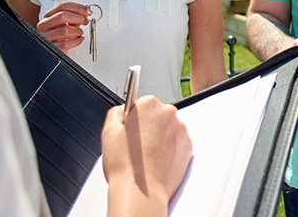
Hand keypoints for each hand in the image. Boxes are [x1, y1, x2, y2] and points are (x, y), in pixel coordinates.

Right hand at [37, 1, 89, 52]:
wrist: (52, 52)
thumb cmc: (59, 37)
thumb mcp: (65, 25)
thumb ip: (74, 17)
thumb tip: (86, 9)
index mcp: (48, 17)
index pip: (62, 6)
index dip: (77, 7)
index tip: (88, 10)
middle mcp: (44, 25)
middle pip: (62, 16)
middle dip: (78, 17)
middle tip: (86, 21)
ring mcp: (46, 37)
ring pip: (65, 30)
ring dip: (77, 31)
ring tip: (80, 33)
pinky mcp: (51, 48)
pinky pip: (65, 43)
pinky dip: (76, 41)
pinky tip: (79, 39)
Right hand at [102, 96, 191, 211]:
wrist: (142, 191)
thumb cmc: (125, 165)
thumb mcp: (108, 132)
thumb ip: (116, 112)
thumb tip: (122, 109)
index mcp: (149, 104)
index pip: (141, 104)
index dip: (133, 120)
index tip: (131, 131)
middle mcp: (168, 113)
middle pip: (156, 115)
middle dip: (148, 127)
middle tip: (137, 146)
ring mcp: (181, 129)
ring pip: (167, 129)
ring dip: (159, 138)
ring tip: (146, 156)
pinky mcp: (189, 145)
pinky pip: (177, 142)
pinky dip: (169, 149)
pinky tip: (157, 160)